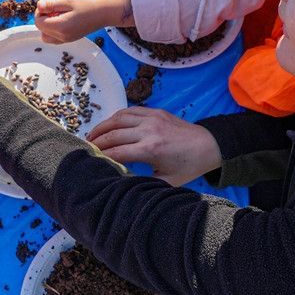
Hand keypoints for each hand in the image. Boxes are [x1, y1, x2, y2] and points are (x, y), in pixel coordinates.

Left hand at [35, 0, 129, 43]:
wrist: (105, 12)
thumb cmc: (88, 4)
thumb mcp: (68, 1)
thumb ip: (51, 4)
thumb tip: (38, 6)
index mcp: (60, 27)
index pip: (38, 23)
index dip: (39, 12)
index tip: (48, 5)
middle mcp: (62, 36)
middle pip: (41, 31)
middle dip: (43, 19)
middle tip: (53, 9)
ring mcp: (67, 39)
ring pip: (47, 37)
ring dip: (48, 26)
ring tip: (58, 14)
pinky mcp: (71, 39)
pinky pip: (56, 38)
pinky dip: (54, 30)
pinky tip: (63, 19)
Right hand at [88, 107, 221, 185]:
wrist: (209, 145)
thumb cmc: (188, 166)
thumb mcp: (166, 182)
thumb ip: (143, 182)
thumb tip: (122, 183)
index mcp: (150, 149)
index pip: (116, 152)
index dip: (101, 157)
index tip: (90, 161)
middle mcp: (148, 131)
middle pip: (113, 134)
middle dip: (96, 141)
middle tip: (85, 148)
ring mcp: (152, 118)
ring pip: (118, 118)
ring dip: (102, 126)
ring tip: (91, 135)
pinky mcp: (155, 111)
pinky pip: (129, 111)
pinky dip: (116, 117)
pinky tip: (108, 125)